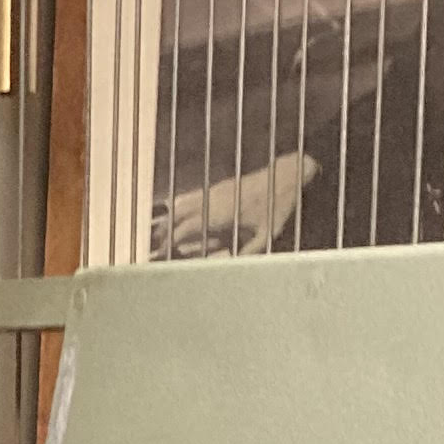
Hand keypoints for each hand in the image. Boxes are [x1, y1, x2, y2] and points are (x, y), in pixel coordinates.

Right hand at [151, 151, 312, 259]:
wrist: (286, 175)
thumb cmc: (278, 205)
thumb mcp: (268, 234)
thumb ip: (250, 252)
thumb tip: (236, 268)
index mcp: (222, 214)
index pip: (188, 226)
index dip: (173, 239)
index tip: (164, 250)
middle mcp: (214, 200)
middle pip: (179, 214)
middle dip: (166, 229)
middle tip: (157, 243)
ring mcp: (216, 190)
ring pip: (184, 202)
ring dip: (171, 216)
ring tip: (161, 228)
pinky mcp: (220, 185)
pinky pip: (194, 194)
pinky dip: (181, 203)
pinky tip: (176, 208)